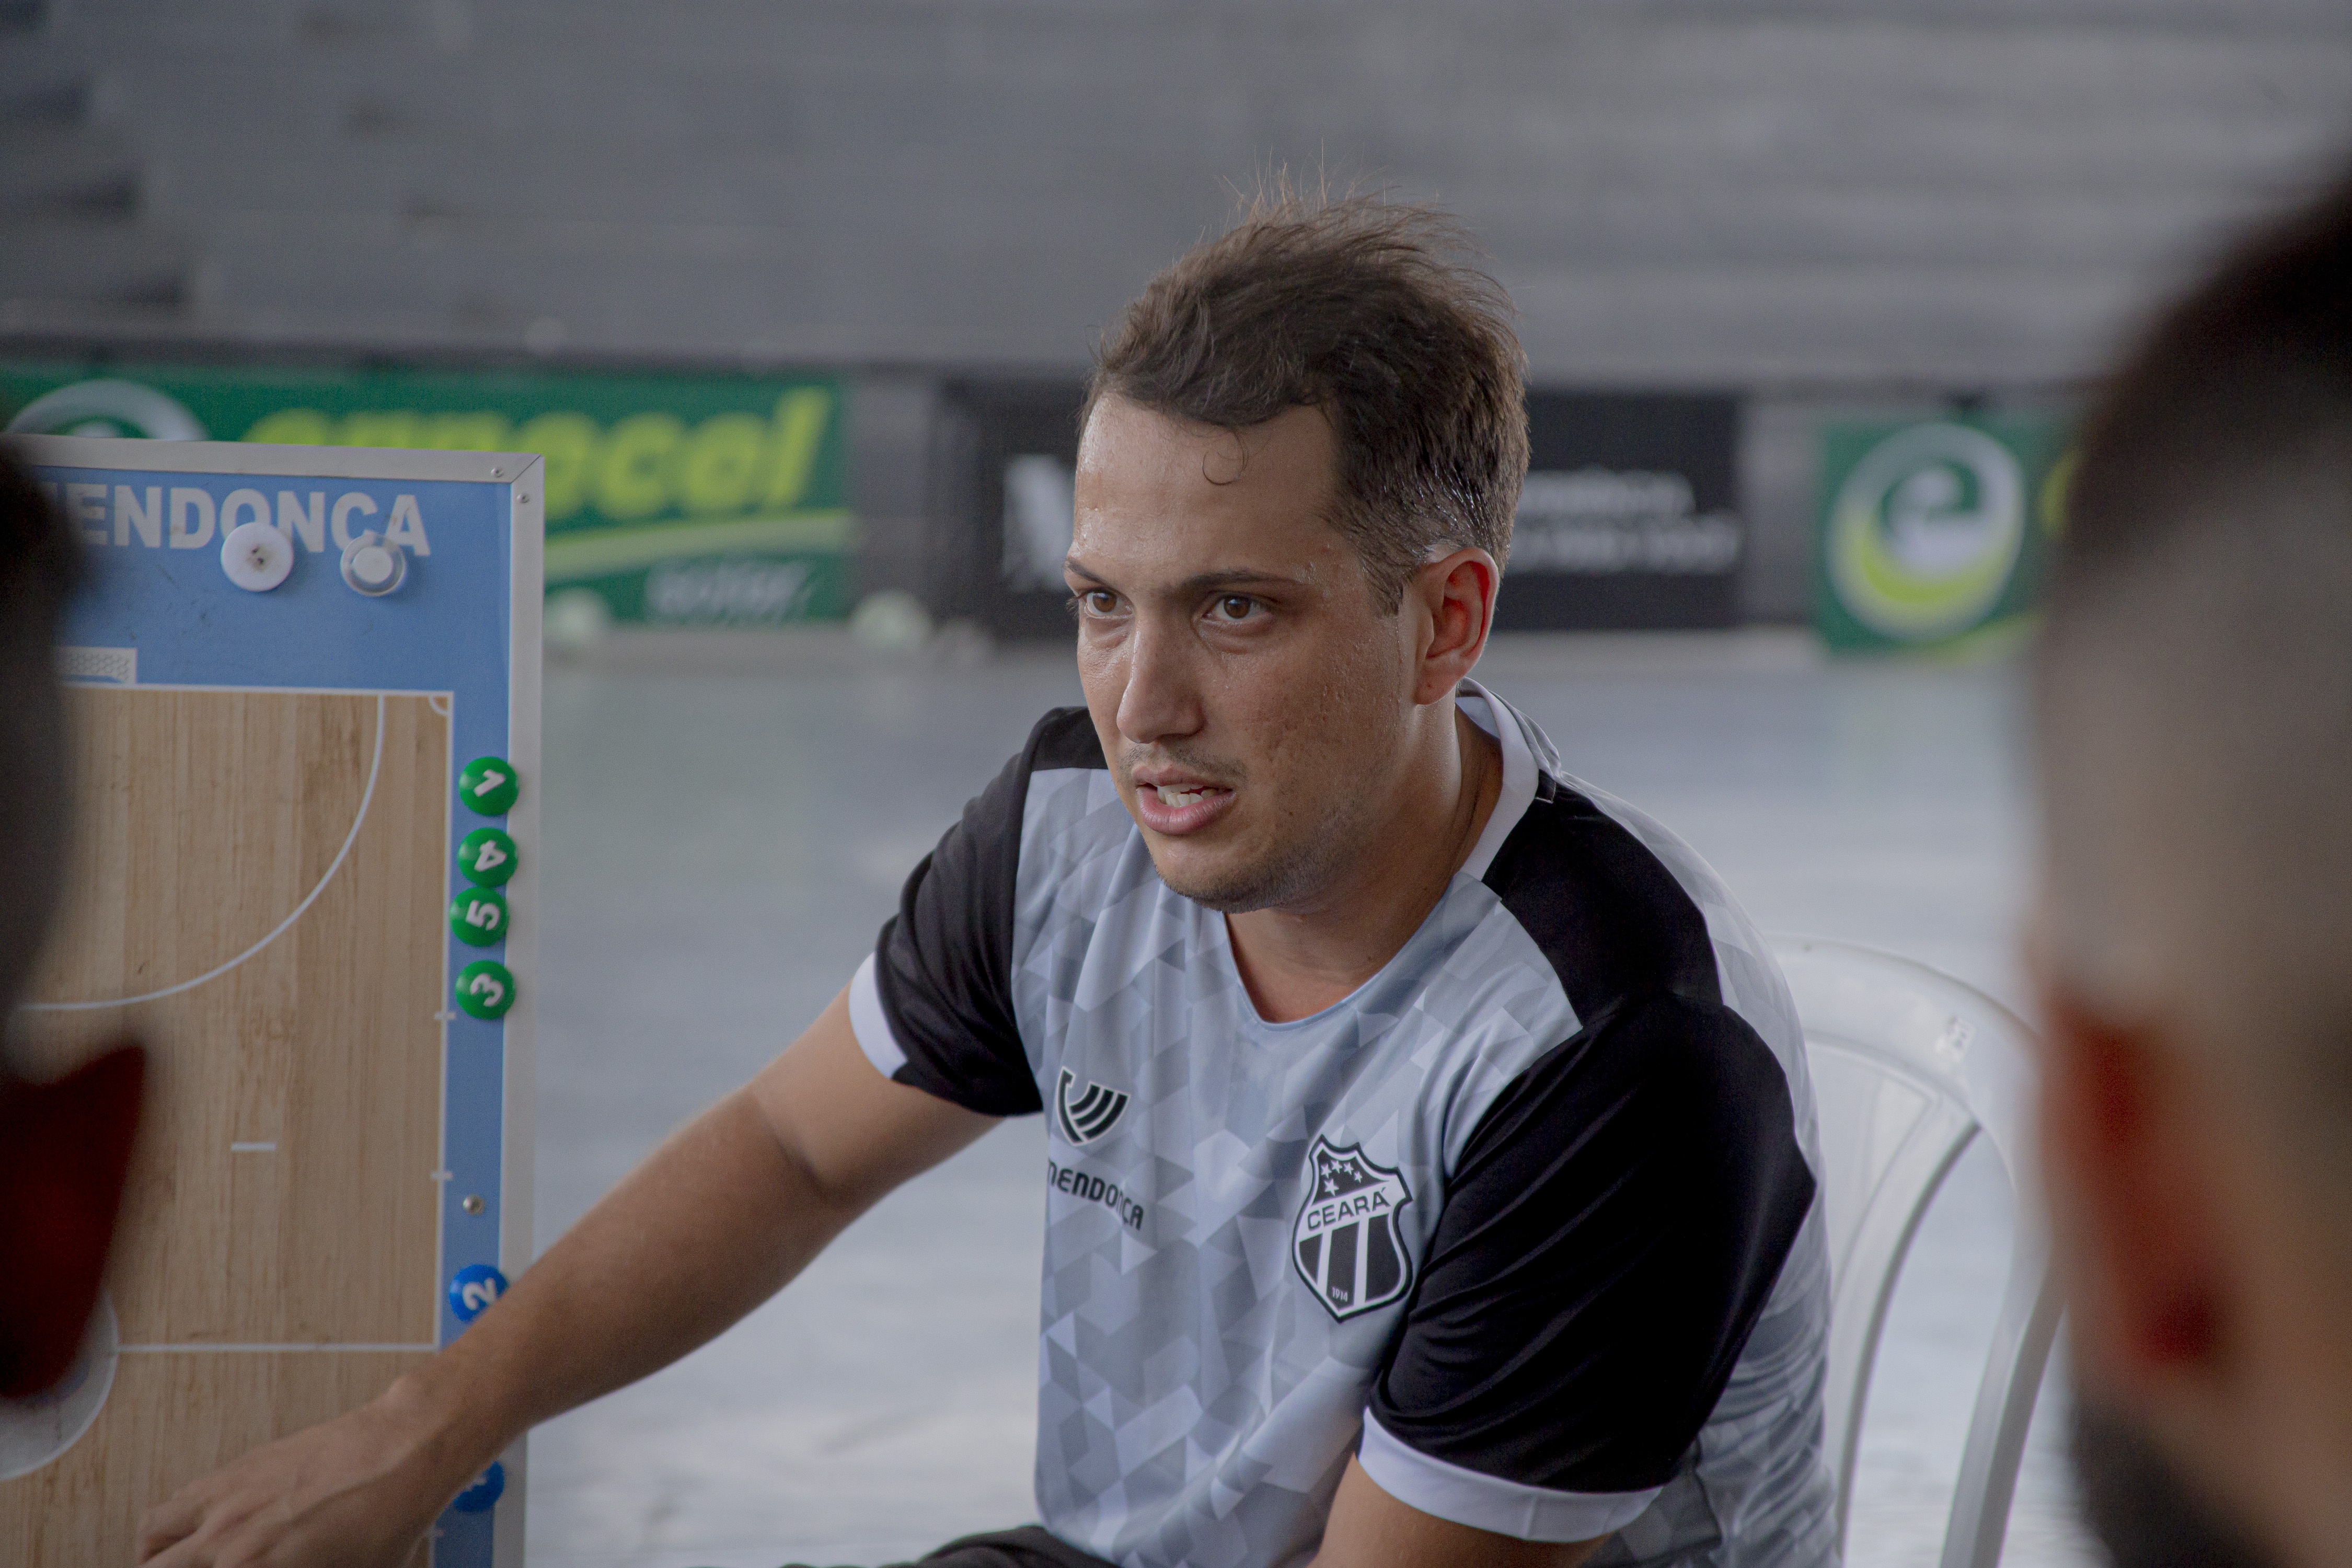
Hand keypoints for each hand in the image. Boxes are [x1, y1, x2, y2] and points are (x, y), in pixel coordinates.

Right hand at [137, 1384, 474, 1567]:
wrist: (402, 1449)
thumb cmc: (388, 1519)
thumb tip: (277, 1566)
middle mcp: (224, 1537)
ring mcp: (224, 1499)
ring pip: (152, 1535)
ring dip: (157, 1556)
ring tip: (179, 1565)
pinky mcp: (234, 1470)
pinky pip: (177, 1502)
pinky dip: (171, 1525)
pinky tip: (197, 1535)